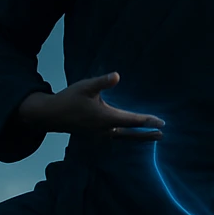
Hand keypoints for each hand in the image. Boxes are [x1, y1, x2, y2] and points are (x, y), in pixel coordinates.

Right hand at [22, 73, 165, 140]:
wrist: (52, 115)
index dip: (147, 122)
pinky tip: (131, 135)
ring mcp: (100, 136)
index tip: (162, 122)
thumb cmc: (69, 98)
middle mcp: (105, 130)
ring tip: (152, 137)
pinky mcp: (96, 137)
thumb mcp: (86, 87)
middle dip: (147, 134)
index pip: (132, 121)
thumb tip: (117, 75)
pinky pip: (116, 139)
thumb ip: (103, 82)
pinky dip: (127, 137)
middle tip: (162, 134)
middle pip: (131, 135)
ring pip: (124, 138)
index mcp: (106, 118)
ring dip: (138, 137)